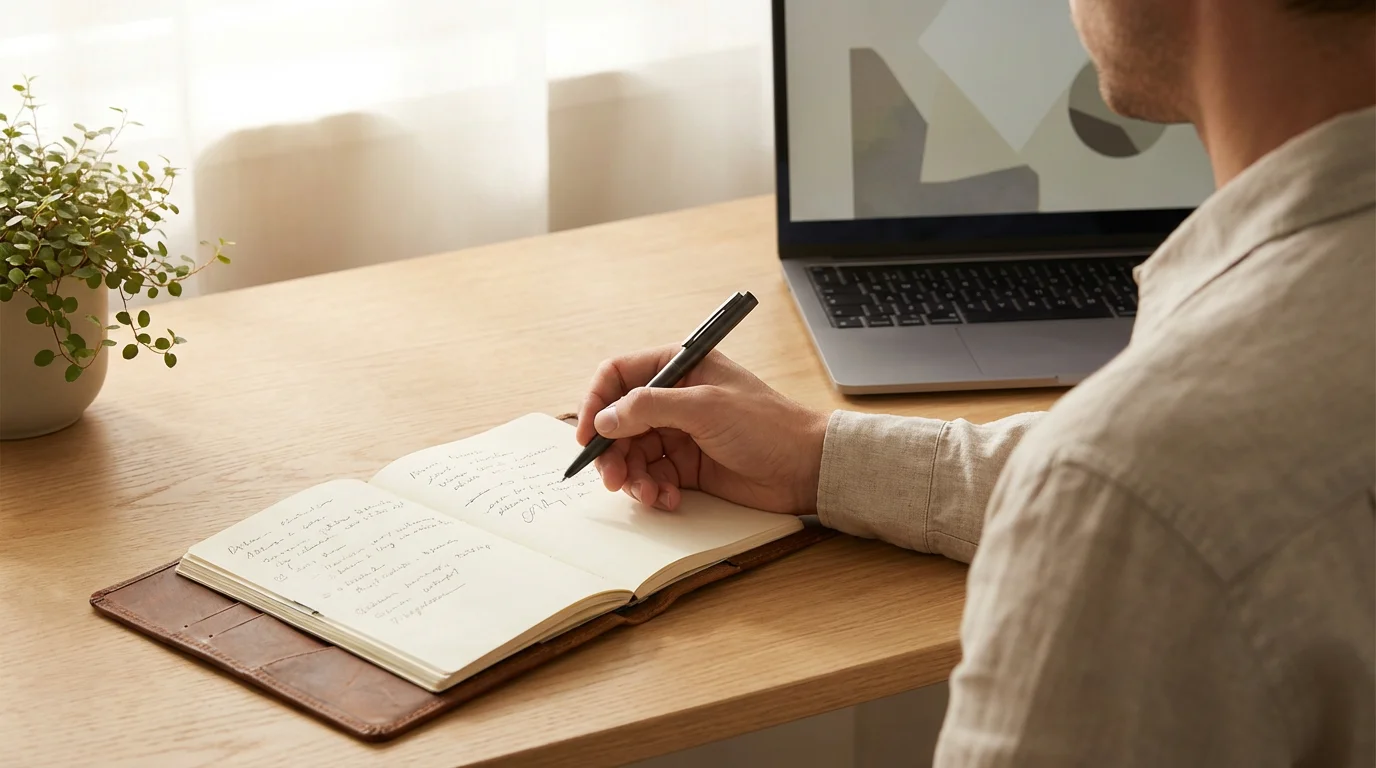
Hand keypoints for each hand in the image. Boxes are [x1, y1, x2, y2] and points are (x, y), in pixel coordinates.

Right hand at [575, 347, 829, 514]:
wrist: (806, 467)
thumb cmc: (766, 425)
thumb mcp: (704, 408)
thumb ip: (649, 408)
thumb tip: (604, 418)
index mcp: (679, 367)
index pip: (617, 376)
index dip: (595, 403)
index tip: (587, 435)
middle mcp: (674, 398)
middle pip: (618, 421)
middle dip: (612, 451)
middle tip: (613, 478)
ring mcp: (680, 433)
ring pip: (632, 454)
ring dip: (632, 477)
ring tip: (648, 494)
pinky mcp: (688, 466)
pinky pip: (653, 477)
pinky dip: (653, 491)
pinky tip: (669, 499)